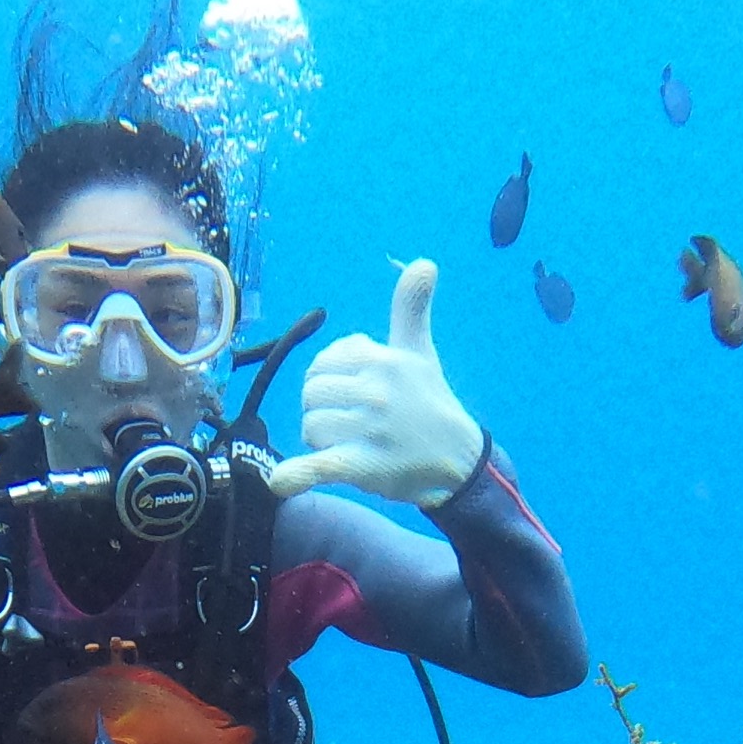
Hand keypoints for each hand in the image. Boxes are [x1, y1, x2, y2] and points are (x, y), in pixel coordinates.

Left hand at [264, 258, 486, 507]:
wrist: (458, 459)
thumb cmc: (430, 402)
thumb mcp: (419, 351)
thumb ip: (411, 308)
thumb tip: (423, 262)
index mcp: (383, 360)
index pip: (324, 363)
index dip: (329, 379)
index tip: (351, 392)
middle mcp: (375, 391)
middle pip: (312, 395)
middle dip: (323, 408)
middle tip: (352, 422)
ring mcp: (368, 430)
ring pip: (311, 427)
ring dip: (322, 439)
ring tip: (352, 443)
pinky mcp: (361, 466)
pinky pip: (319, 466)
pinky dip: (297, 475)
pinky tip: (284, 480)